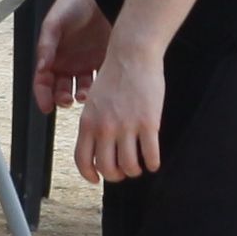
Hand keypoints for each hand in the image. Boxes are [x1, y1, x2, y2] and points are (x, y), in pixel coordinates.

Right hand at [34, 0, 112, 115]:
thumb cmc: (70, 5)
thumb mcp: (53, 24)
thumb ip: (46, 45)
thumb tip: (42, 66)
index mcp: (51, 56)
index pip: (43, 81)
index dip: (42, 95)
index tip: (46, 107)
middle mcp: (66, 63)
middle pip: (61, 89)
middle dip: (61, 98)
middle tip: (66, 100)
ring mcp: (85, 63)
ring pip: (81, 88)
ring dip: (82, 96)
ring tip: (85, 96)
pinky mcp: (103, 60)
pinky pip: (101, 79)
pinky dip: (100, 88)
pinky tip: (100, 89)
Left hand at [73, 43, 169, 183]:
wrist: (131, 56)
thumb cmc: (114, 77)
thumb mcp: (94, 102)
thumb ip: (94, 124)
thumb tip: (98, 147)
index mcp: (87, 123)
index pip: (83, 159)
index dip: (90, 174)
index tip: (97, 179)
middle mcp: (104, 128)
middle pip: (107, 168)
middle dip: (116, 175)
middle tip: (124, 172)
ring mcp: (126, 127)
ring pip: (129, 165)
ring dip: (135, 171)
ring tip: (139, 166)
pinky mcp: (148, 123)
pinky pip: (150, 155)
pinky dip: (152, 163)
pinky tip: (154, 162)